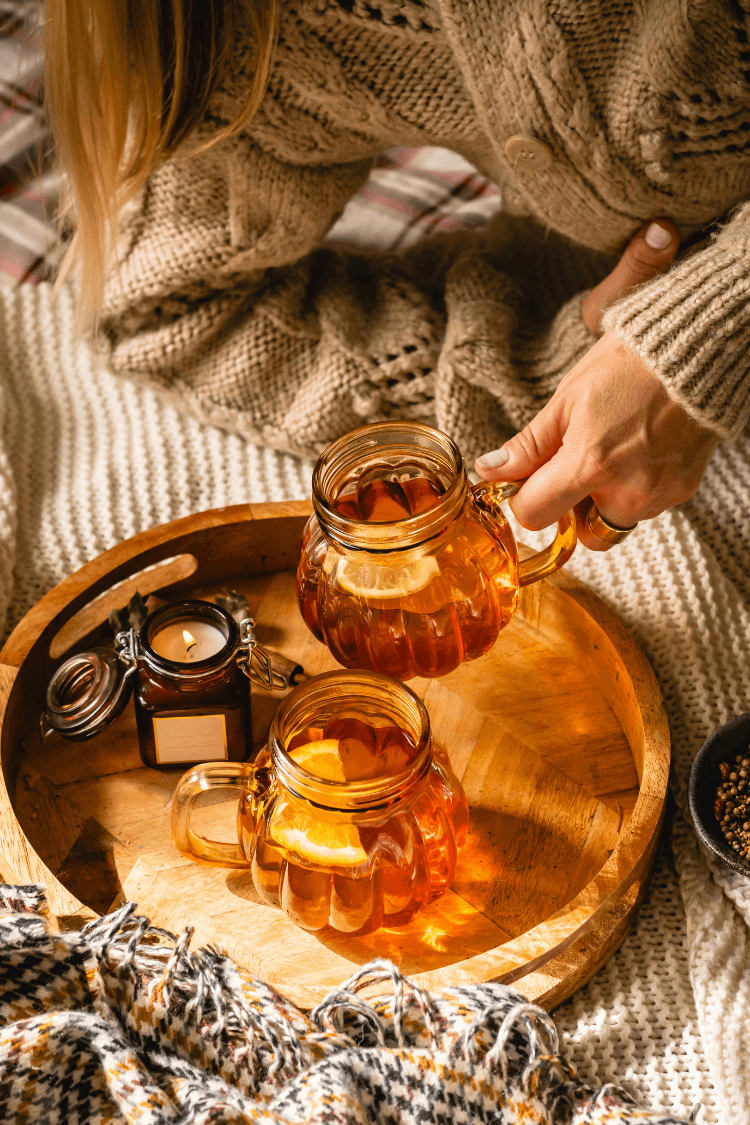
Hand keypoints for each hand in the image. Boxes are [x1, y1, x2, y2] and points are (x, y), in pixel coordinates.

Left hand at [474, 221, 718, 549]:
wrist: (699, 348)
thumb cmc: (631, 364)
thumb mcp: (567, 399)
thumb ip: (529, 445)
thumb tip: (491, 470)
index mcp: (590, 465)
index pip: (534, 515)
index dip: (523, 499)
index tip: (526, 479)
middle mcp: (627, 491)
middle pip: (579, 530)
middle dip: (571, 505)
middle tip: (575, 462)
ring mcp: (659, 494)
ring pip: (614, 520)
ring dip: (604, 497)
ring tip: (612, 448)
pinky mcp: (683, 490)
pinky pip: (645, 506)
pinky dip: (634, 487)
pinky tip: (637, 448)